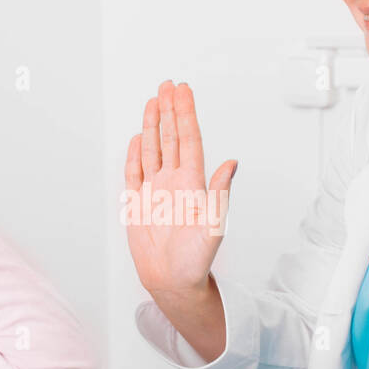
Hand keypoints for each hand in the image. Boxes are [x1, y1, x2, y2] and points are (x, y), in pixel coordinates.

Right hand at [124, 80, 237, 296]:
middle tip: (168, 86)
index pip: (189, 140)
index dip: (185, 114)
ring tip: (153, 102)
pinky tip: (139, 137)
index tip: (183, 92)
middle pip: (171, 138)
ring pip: (154, 150)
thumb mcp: (214, 226)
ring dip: (153, 126)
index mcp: (192, 184)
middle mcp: (175, 182)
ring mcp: (156, 191)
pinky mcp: (139, 204)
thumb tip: (232, 164)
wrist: (173, 282)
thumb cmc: (196, 260)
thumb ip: (220, 193)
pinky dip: (135, 154)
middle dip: (169, 111)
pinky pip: (135, 173)